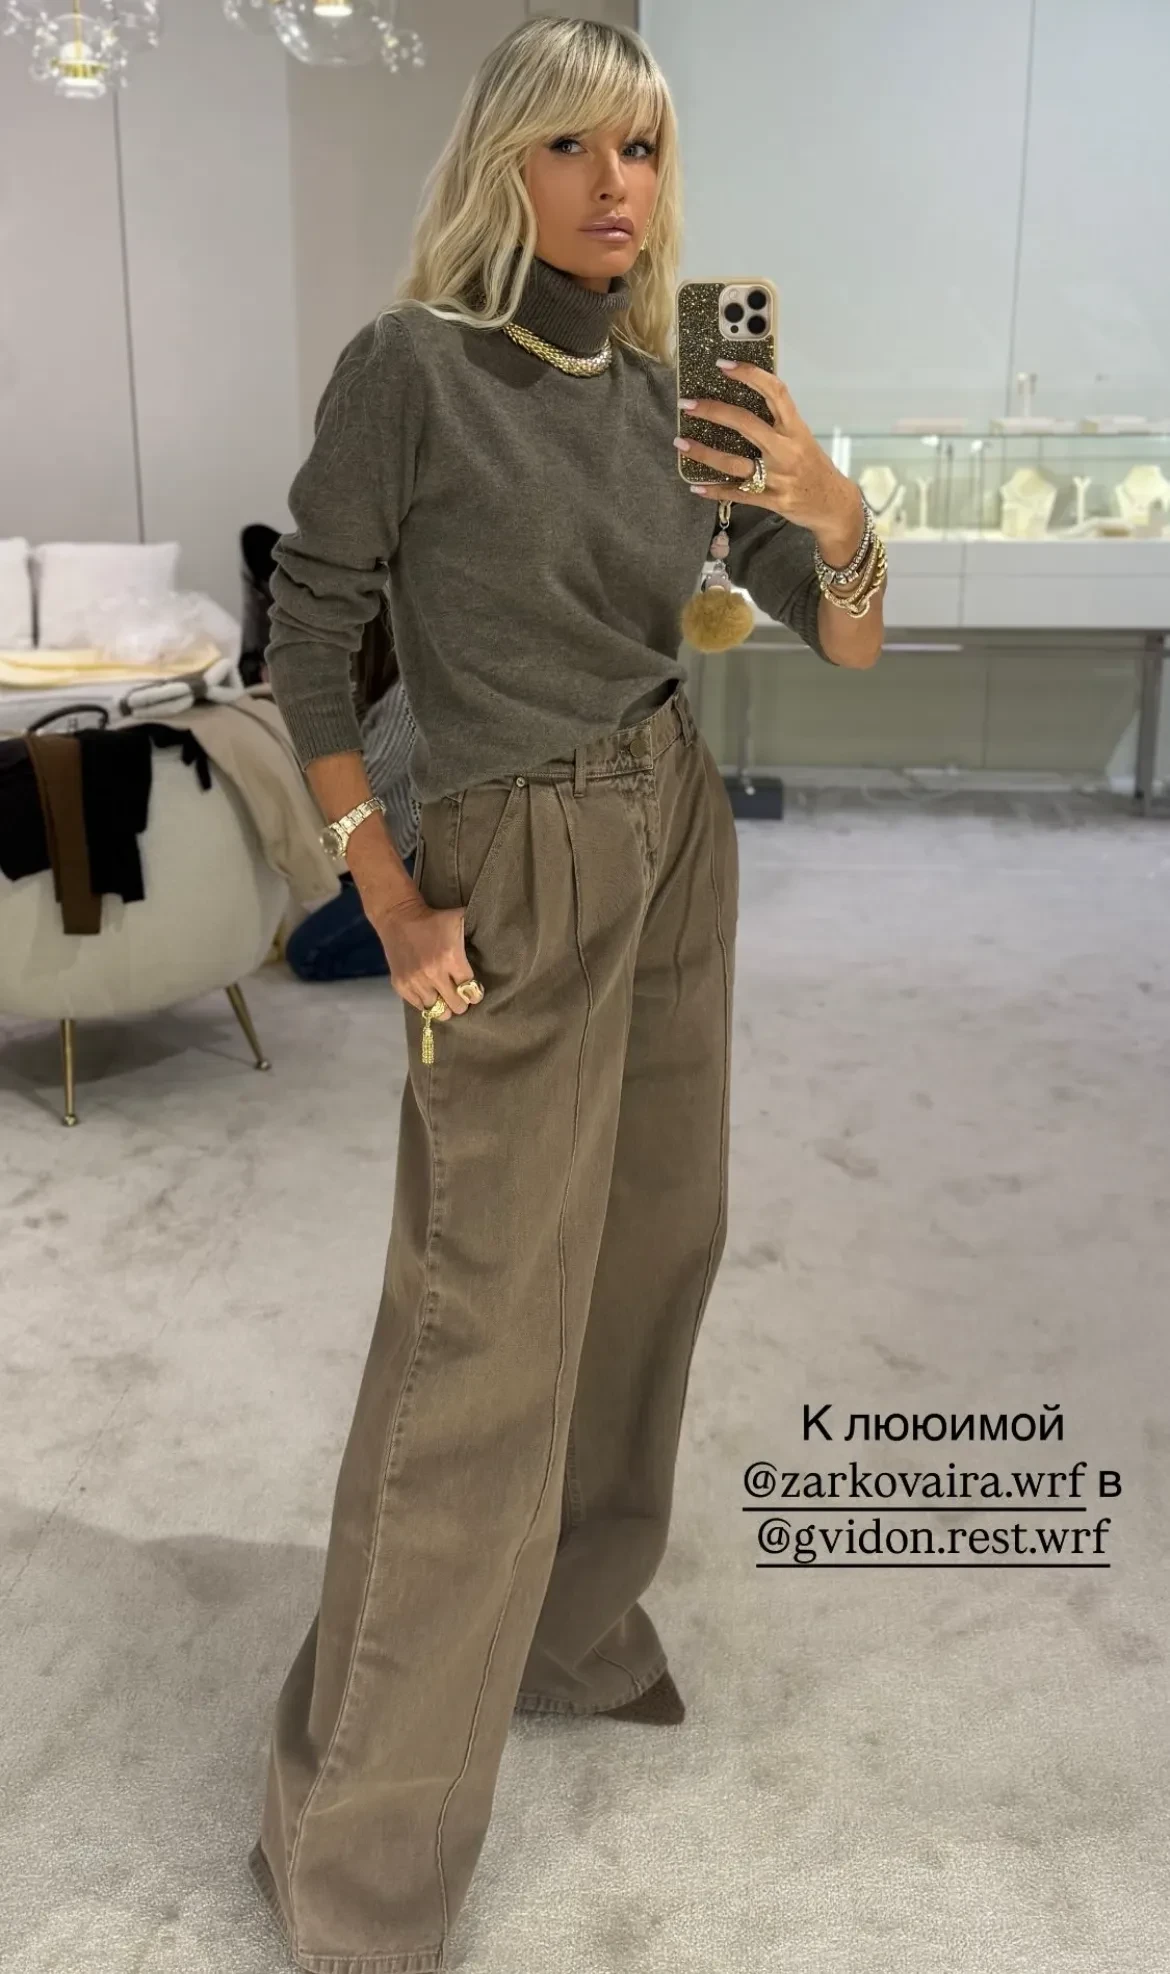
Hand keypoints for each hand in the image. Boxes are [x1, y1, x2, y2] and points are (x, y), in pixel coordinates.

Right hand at [367, 893, 484, 1018]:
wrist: (398, 917)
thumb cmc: (433, 919)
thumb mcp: (459, 918)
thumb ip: (478, 929)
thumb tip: (499, 937)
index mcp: (451, 958)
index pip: (470, 990)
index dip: (475, 993)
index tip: (474, 991)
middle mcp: (433, 973)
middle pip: (456, 1005)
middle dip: (461, 1002)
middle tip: (460, 996)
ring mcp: (415, 981)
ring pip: (438, 1010)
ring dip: (444, 1006)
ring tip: (445, 998)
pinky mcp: (401, 985)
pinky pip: (419, 1006)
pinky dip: (426, 1003)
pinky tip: (431, 995)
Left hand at [676, 363, 864, 562]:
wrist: (835, 506)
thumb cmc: (814, 468)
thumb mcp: (802, 439)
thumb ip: (778, 423)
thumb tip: (745, 399)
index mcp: (796, 429)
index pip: (775, 392)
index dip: (750, 375)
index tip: (724, 365)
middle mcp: (787, 450)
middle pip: (746, 424)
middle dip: (713, 411)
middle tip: (688, 405)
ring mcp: (779, 477)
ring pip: (735, 463)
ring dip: (704, 453)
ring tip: (681, 444)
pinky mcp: (773, 500)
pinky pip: (738, 494)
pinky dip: (715, 491)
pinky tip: (697, 486)